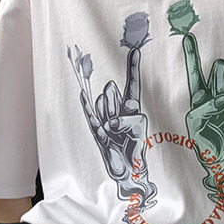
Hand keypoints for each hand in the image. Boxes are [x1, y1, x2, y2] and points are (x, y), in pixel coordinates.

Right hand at [79, 47, 155, 210]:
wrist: (130, 173)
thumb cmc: (136, 148)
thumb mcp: (140, 129)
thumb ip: (129, 121)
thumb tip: (111, 123)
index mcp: (132, 109)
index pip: (132, 85)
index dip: (133, 68)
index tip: (136, 50)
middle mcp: (118, 112)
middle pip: (114, 95)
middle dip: (117, 101)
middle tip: (121, 120)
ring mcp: (107, 122)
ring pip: (105, 107)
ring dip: (111, 114)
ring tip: (116, 132)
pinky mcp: (99, 135)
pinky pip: (93, 120)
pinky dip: (88, 108)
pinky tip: (83, 95)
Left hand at [182, 33, 223, 180]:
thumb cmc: (206, 142)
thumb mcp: (195, 124)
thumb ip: (205, 108)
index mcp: (199, 97)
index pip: (195, 72)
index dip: (192, 54)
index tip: (188, 36)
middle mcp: (216, 92)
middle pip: (218, 68)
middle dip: (218, 77)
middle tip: (219, 99)